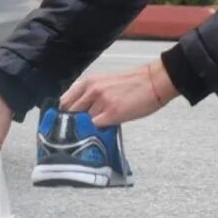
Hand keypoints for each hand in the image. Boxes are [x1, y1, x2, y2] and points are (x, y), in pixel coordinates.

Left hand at [59, 62, 175, 127]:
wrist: (154, 81)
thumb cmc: (134, 84)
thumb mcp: (105, 84)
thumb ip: (91, 97)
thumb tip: (81, 116)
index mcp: (88, 82)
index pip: (64, 102)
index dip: (63, 116)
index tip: (64, 126)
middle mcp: (91, 91)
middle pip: (70, 114)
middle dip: (71, 126)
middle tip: (75, 135)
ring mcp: (101, 102)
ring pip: (82, 123)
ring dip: (85, 131)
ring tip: (90, 136)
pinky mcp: (112, 113)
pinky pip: (96, 128)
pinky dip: (96, 134)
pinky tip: (100, 136)